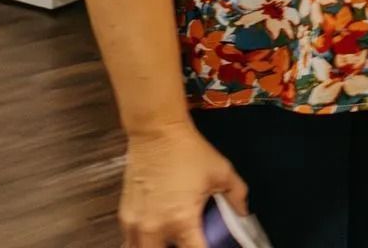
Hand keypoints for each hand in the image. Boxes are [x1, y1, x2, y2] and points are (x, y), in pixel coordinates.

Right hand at [119, 120, 247, 247]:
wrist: (156, 132)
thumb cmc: (189, 151)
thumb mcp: (222, 172)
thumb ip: (237, 196)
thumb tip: (243, 212)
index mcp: (181, 220)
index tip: (212, 244)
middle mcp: (155, 228)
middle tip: (191, 240)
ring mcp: (135, 224)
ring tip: (174, 239)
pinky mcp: (125, 216)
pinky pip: (130, 242)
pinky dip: (143, 244)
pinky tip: (157, 236)